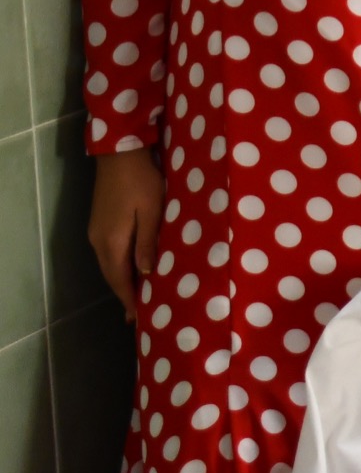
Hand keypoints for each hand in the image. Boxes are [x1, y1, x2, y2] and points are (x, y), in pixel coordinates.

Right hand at [88, 148, 163, 321]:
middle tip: (139, 314)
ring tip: (138, 296)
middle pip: (111, 275)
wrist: (119, 154)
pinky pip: (109, 253)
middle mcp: (98, 241)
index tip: (138, 318)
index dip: (129, 299)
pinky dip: (120, 267)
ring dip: (122, 281)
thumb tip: (146, 274)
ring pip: (109, 265)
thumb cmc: (141, 182)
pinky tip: (133, 269)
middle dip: (124, 294)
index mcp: (112, 242)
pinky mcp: (100, 223)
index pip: (119, 279)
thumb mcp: (151, 211)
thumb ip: (147, 243)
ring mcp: (96, 232)